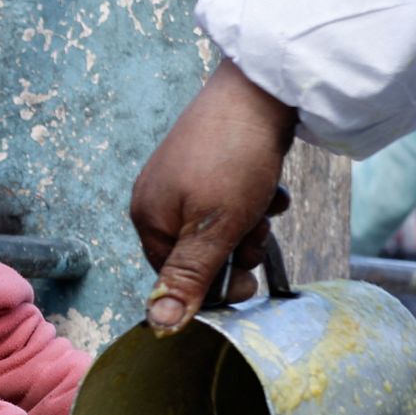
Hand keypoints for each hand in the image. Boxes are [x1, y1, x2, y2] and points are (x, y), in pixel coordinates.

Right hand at [130, 59, 295, 333]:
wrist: (259, 89)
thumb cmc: (233, 158)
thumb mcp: (214, 231)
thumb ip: (188, 279)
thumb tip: (159, 325)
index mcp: (147, 217)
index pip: (174, 277)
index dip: (213, 282)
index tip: (247, 277)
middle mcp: (157, 198)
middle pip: (199, 251)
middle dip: (236, 247)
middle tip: (256, 229)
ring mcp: (182, 177)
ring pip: (221, 226)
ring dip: (250, 223)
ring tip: (264, 200)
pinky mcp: (208, 161)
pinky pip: (232, 199)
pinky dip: (254, 198)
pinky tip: (268, 183)